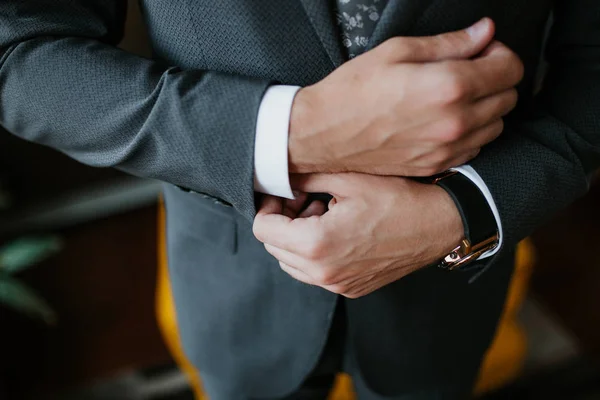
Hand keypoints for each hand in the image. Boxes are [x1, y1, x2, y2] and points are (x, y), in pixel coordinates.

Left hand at [253, 173, 463, 297]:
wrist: (438, 225)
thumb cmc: (398, 199)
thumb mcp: (348, 179)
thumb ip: (305, 178)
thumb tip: (281, 176)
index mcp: (316, 244)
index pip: (263, 230)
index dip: (267, 207)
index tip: (282, 193)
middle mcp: (323, 272)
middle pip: (274, 248)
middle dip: (281, 221)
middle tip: (304, 199)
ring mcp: (337, 284)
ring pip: (292, 263)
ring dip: (296, 239)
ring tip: (322, 214)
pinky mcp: (350, 288)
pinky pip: (315, 273)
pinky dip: (314, 254)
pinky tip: (337, 231)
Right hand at [288, 18, 523, 176]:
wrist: (324, 134)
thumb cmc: (354, 90)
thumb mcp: (397, 51)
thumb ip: (449, 43)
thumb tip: (485, 32)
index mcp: (449, 86)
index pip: (510, 69)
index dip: (501, 54)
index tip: (484, 52)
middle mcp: (455, 121)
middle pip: (509, 98)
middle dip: (497, 79)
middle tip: (470, 71)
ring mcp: (447, 148)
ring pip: (496, 126)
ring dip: (486, 108)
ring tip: (456, 98)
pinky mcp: (436, 165)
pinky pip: (475, 149)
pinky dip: (471, 133)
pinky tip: (446, 122)